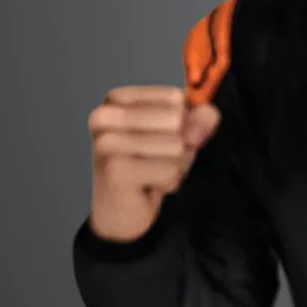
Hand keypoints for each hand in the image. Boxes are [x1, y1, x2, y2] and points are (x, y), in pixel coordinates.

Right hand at [86, 86, 220, 240]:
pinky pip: (170, 170)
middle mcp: (104, 117)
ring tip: (153, 172)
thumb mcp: (183, 131)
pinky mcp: (115, 171)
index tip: (162, 134)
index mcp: (116, 99)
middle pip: (177, 120)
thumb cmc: (150, 162)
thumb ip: (202, 118)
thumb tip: (195, 131)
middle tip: (157, 158)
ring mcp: (106, 144)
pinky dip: (169, 182)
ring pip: (176, 146)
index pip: (174, 97)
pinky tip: (148, 186)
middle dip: (180, 144)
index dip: (183, 119)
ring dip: (175, 165)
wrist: (122, 209)